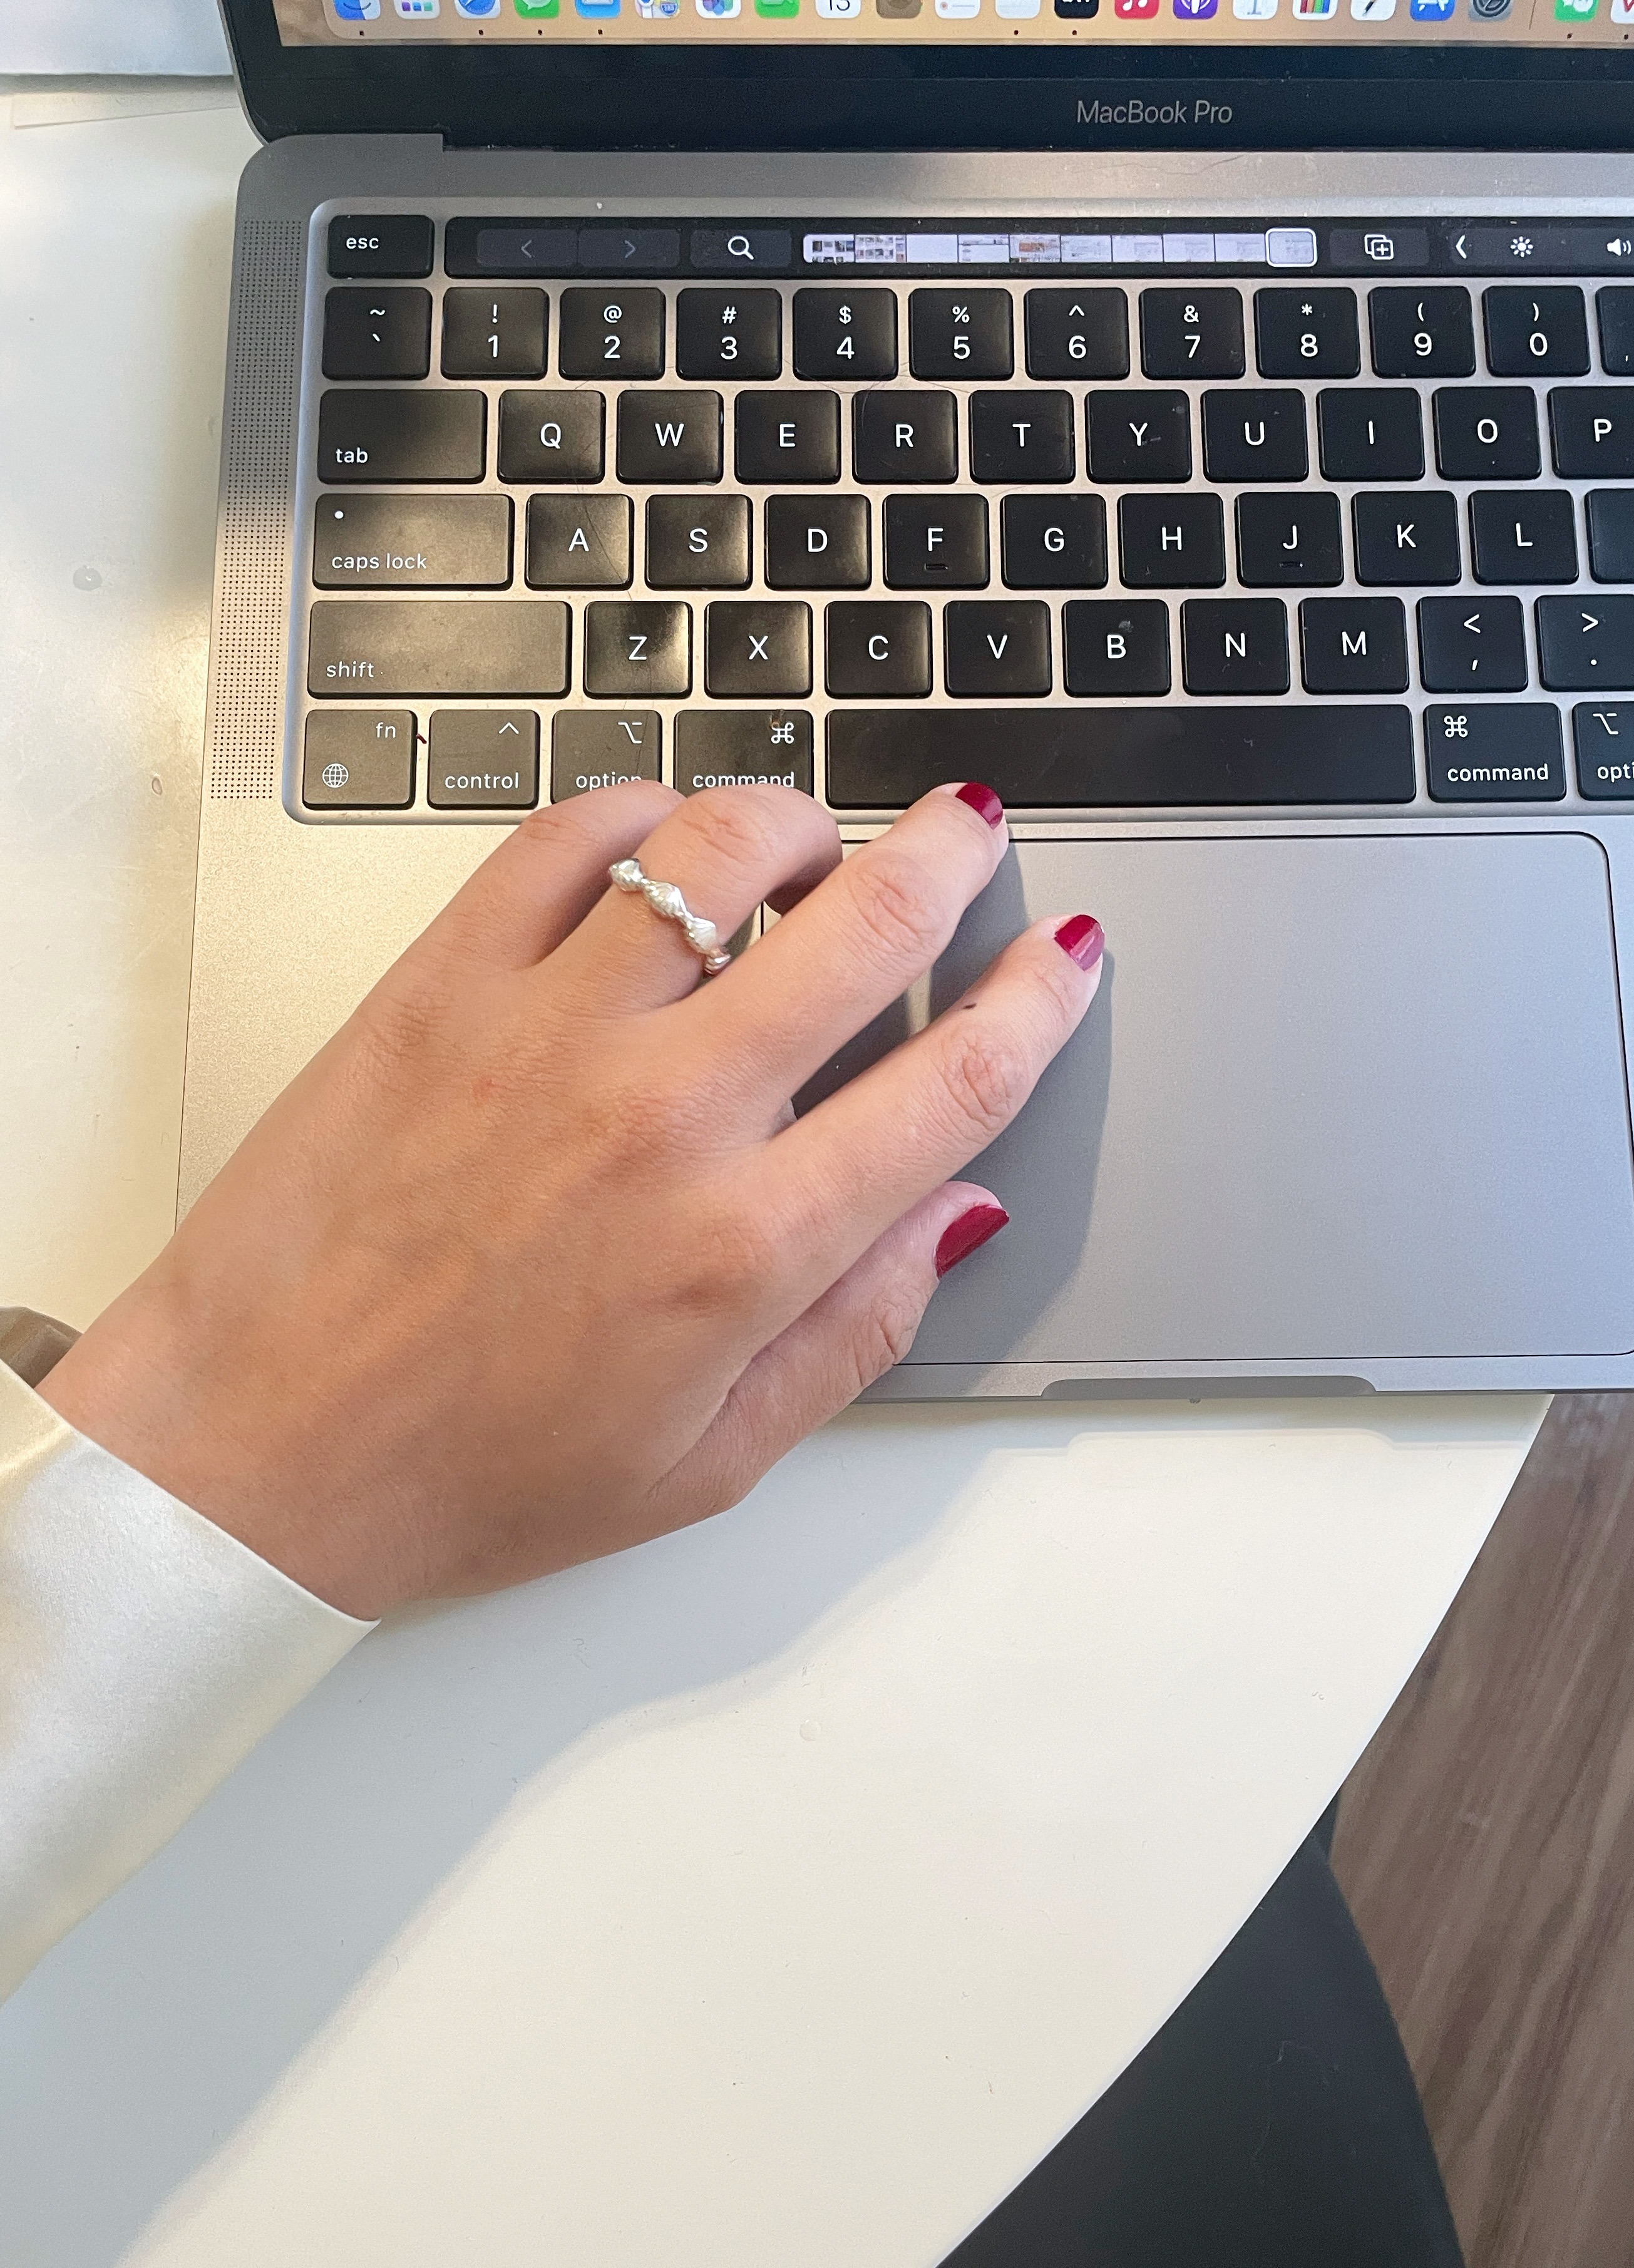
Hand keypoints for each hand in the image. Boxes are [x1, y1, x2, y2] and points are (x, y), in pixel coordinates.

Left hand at [39, 781, 1102, 1616]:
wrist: (252, 1452)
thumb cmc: (468, 1475)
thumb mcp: (709, 1460)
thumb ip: (857, 1329)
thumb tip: (959, 1210)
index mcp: (744, 1248)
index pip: (955, 1084)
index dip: (1038, 1004)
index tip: (1066, 957)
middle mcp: (662, 1117)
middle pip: (866, 927)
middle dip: (952, 857)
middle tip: (975, 827)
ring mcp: (545, 1031)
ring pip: (721, 848)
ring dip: (800, 821)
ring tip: (815, 839)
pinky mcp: (439, 983)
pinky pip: (565, 835)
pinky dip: (639, 810)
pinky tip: (661, 840)